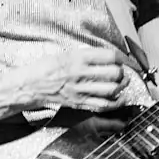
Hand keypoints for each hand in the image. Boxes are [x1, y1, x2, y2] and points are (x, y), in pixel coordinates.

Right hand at [7, 47, 133, 112]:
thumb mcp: (66, 54)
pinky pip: (103, 105)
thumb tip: (109, 57)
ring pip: (112, 89)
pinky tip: (121, 98)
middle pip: (114, 73)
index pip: (110, 56)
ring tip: (123, 82)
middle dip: (123, 72)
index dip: (123, 57)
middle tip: (123, 71)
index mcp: (78, 58)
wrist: (31, 85)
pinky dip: (116, 102)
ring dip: (122, 86)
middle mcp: (81, 74)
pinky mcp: (80, 102)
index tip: (126, 59)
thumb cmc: (46, 68)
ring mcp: (81, 90)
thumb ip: (87, 55)